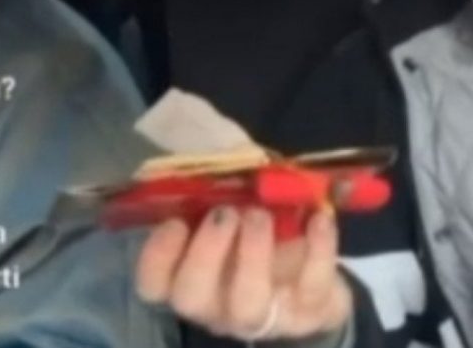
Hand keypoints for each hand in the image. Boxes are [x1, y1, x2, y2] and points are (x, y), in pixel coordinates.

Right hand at [135, 206, 352, 341]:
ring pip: (247, 305)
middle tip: (225, 213)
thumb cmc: (261, 240)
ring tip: (262, 215)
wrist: (314, 283)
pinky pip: (311, 286)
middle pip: (191, 298)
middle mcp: (219, 305)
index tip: (175, 219)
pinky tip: (318, 217)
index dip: (157, 255)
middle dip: (205, 252)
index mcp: (194, 279)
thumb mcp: (236, 217)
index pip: (155, 284)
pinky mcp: (307, 311)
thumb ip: (220, 196)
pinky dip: (318, 248)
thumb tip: (219, 157)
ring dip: (253, 253)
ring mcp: (263, 315)